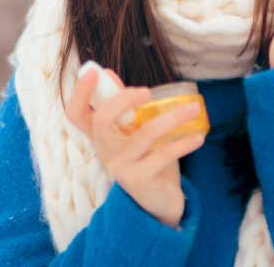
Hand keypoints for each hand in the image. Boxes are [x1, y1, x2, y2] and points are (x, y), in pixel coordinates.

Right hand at [65, 66, 204, 227]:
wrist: (158, 201)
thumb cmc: (145, 158)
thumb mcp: (132, 130)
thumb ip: (121, 105)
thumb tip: (108, 72)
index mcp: (99, 136)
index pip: (76, 114)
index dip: (79, 93)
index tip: (92, 72)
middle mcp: (104, 150)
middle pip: (101, 121)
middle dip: (122, 100)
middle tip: (147, 91)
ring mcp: (119, 166)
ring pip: (144, 134)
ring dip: (172, 118)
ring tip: (192, 108)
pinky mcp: (138, 180)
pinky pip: (163, 154)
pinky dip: (183, 143)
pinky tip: (198, 136)